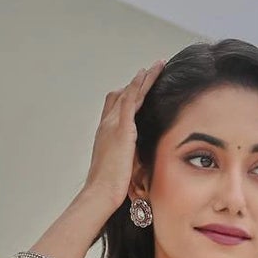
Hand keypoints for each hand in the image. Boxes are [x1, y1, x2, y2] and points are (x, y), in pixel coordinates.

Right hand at [84, 58, 167, 214]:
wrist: (100, 192)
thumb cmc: (108, 187)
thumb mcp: (121, 168)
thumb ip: (129, 158)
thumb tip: (140, 159)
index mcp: (106, 135)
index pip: (115, 109)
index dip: (126, 96)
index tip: (137, 88)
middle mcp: (107, 125)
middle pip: (121, 95)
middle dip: (136, 83)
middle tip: (150, 70)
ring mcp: (113, 124)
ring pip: (129, 92)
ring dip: (143, 78)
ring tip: (158, 65)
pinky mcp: (122, 127)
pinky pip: (132, 98)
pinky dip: (140, 83)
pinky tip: (148, 73)